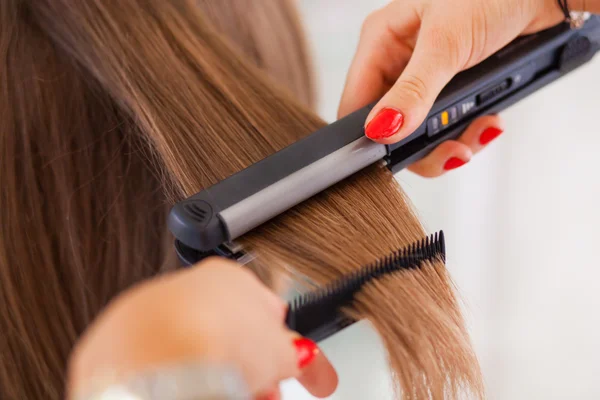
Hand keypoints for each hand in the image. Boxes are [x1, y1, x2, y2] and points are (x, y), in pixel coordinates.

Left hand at [67, 258, 337, 399]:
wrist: (157, 353)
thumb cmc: (218, 335)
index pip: (260, 310)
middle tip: (262, 392)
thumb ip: (304, 358)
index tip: (284, 369)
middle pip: (223, 333)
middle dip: (245, 367)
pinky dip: (179, 378)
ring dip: (216, 374)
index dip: (276, 346)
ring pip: (189, 349)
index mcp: (227, 276)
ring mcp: (149, 314)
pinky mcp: (115, 345)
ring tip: (233, 397)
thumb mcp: (283, 350)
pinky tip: (194, 393)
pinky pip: (157, 362)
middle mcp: (185, 288)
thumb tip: (321, 373)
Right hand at [339, 0, 581, 176]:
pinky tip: (487, 122)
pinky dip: (467, 133)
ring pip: (418, 133)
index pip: (355, 102)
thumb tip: (382, 128)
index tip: (396, 154)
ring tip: (480, 133)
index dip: (370, 135)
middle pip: (388, 126)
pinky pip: (446, 126)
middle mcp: (398, 61)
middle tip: (453, 152)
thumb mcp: (447, 43)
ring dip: (450, 142)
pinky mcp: (449, 89)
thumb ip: (413, 90)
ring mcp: (424, 78)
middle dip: (422, 146)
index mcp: (381, 39)